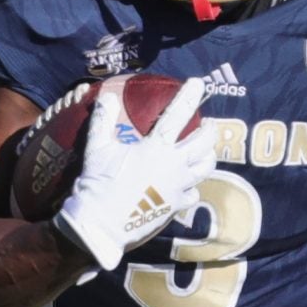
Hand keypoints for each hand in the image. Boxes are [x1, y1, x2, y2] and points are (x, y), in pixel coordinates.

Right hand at [55, 75, 213, 271]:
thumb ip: (103, 120)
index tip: (198, 83)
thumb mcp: (97, 148)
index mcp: (156, 148)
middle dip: (210, 130)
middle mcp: (174, 166)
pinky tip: (189, 185)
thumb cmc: (98, 182)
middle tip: (208, 123)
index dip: (188, 96)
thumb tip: (106, 97)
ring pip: (205, 169)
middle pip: (204, 143)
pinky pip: (193, 194)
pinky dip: (193, 187)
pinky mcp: (176, 206)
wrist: (102, 224)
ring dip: (208, 156)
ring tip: (206, 151)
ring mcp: (178, 188)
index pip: (177, 115)